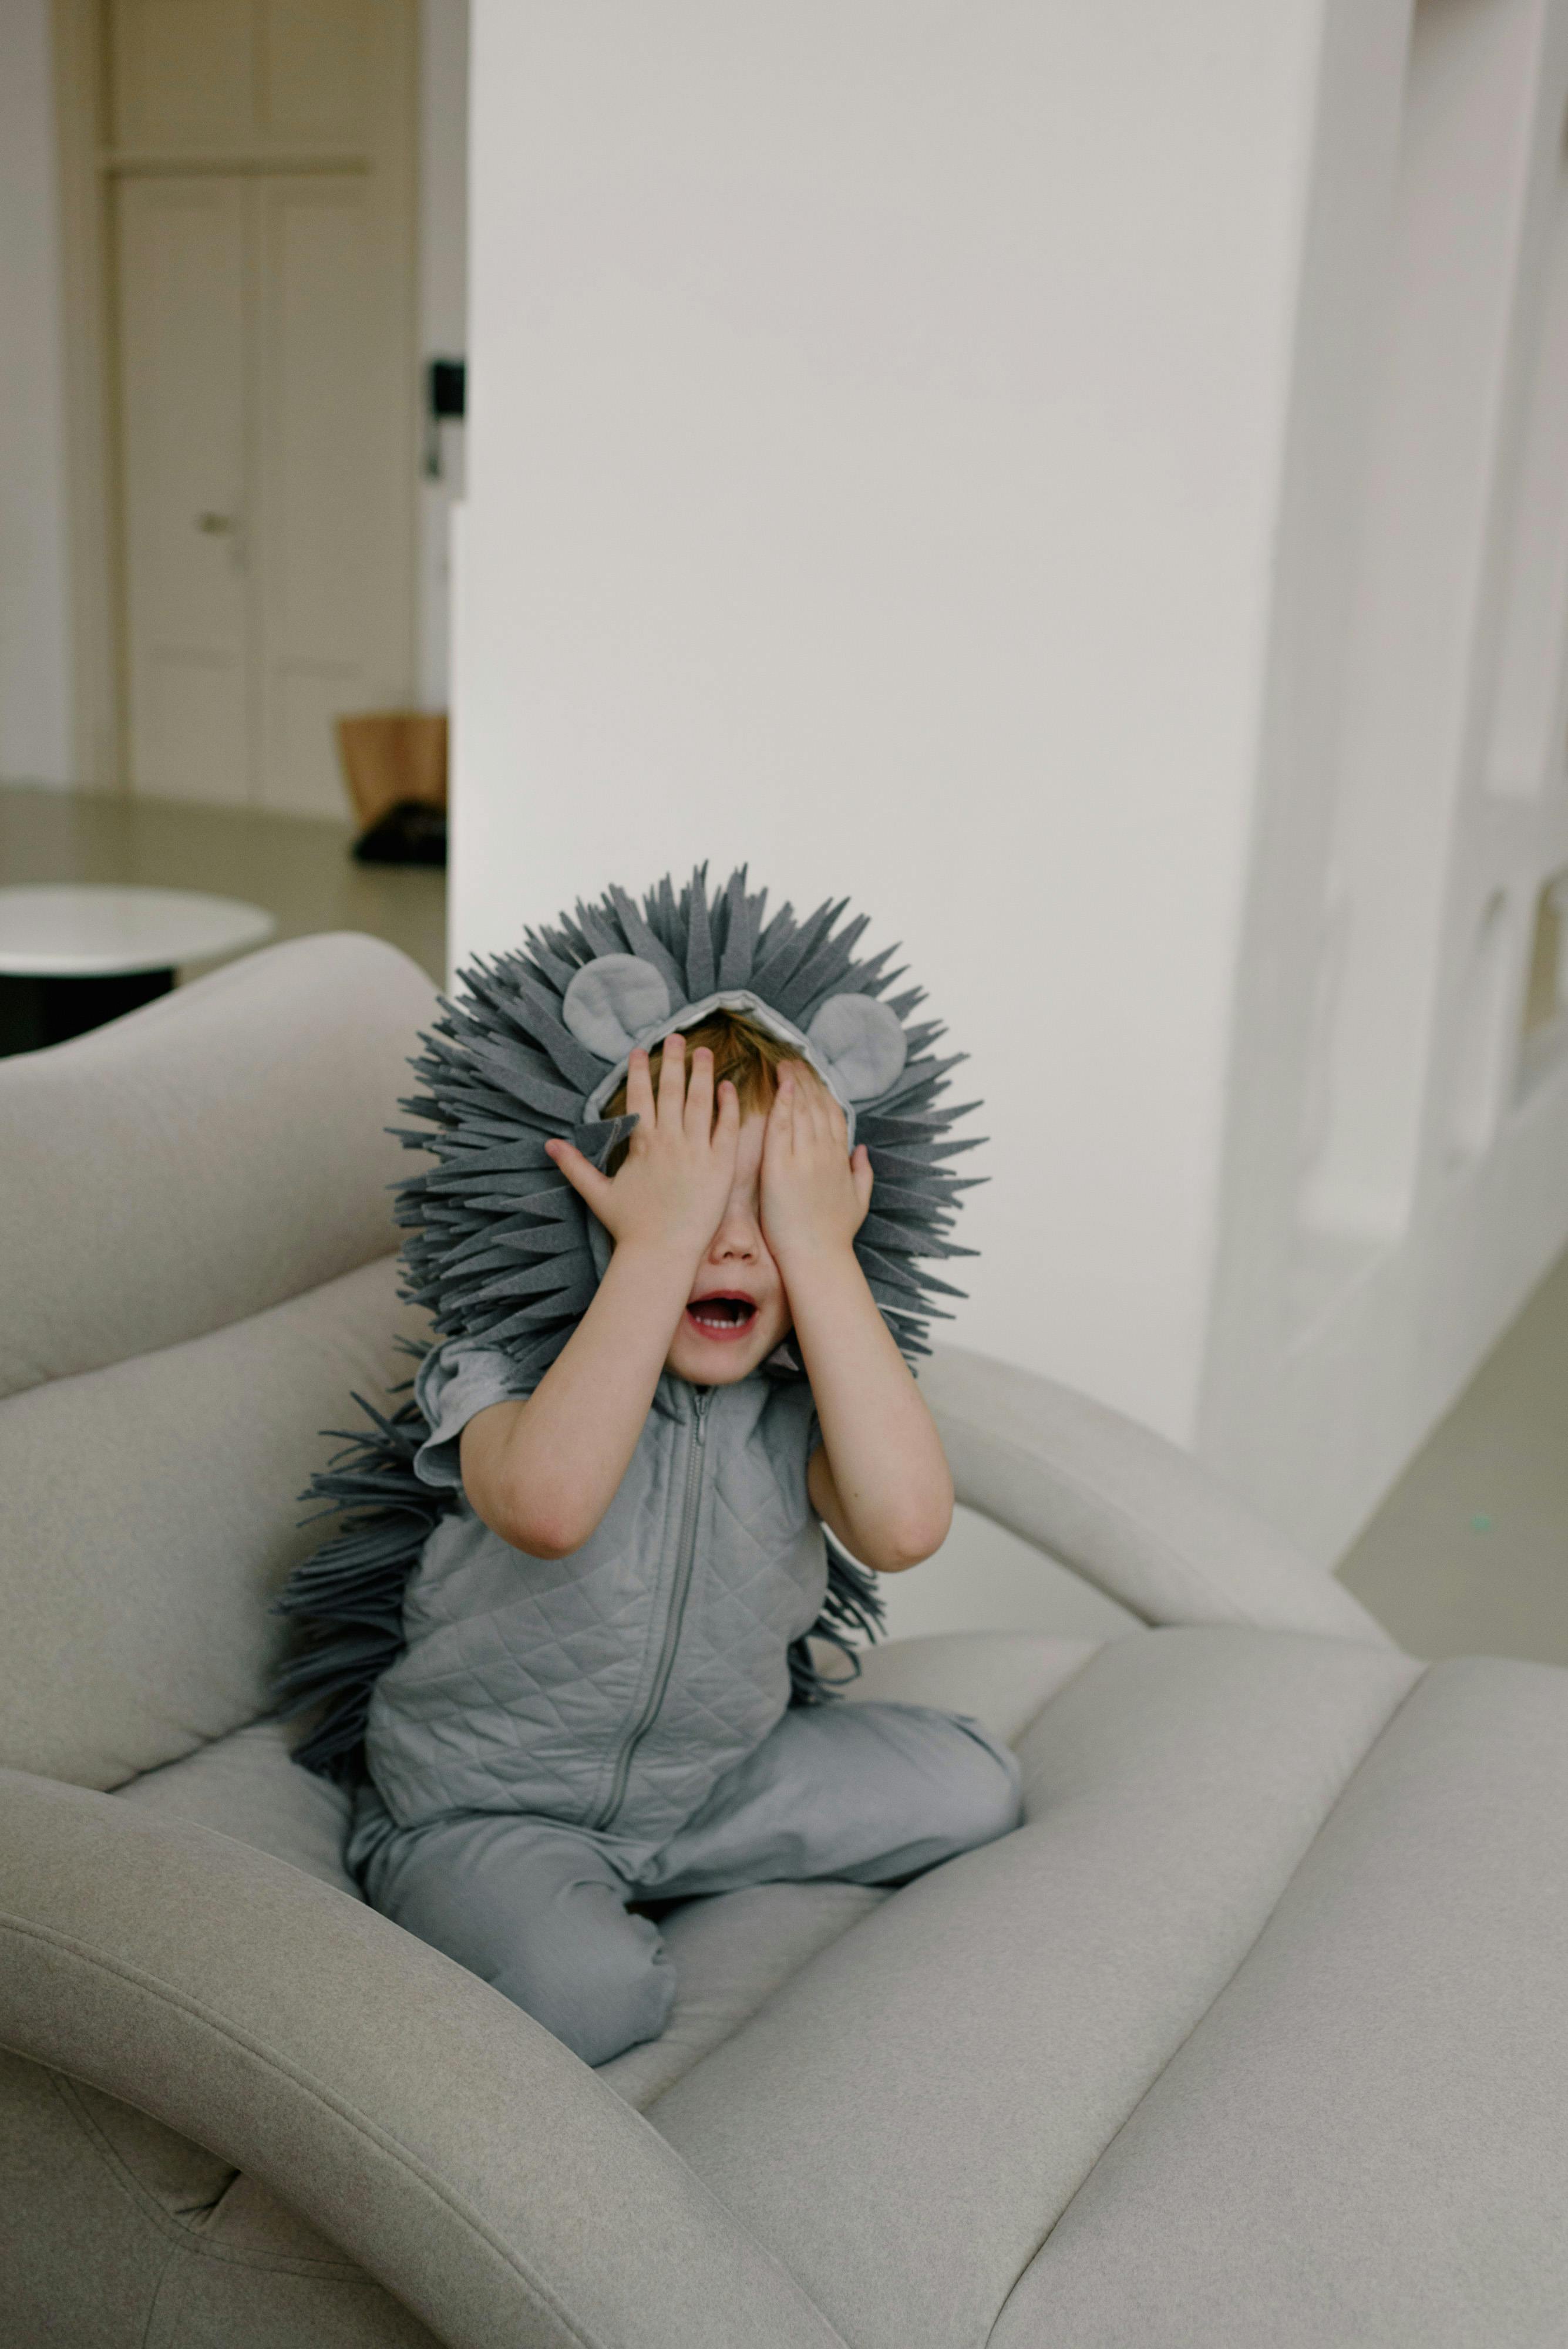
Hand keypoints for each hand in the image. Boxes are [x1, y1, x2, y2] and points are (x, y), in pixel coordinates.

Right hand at [545, 1035, 739, 1262]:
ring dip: (703, 1073)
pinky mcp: (720, 1166)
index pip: (639, 1097)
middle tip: (676, 1037)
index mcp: (642, 1144)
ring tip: (704, 1051)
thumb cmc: (630, 1227)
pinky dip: (727, 1106)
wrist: (662, 1253)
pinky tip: (728, 1087)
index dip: (639, 1071)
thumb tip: (547, 1145)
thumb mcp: (597, 1194)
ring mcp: (697, 1151)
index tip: (641, 1050)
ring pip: (701, 1102)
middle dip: (673, 1061)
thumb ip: (574, 1166)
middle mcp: (670, 1141)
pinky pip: (726, 1128)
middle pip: (672, 1091)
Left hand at [759, 1063, 872, 1267]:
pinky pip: (781, 1127)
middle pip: (817, 1106)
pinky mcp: (781, 1167)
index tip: (813, 1075)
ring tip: (784, 1064)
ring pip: (801, 1110)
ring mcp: (804, 1158)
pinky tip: (780, 1084)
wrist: (817, 1257)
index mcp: (840, 1159)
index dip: (823, 1092)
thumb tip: (861, 1150)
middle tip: (793, 1059)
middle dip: (806, 1080)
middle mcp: (825, 1153)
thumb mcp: (859, 1201)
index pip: (833, 1115)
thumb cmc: (835, 1235)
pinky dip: (782, 1103)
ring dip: (793, 1083)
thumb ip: (862, 1172)